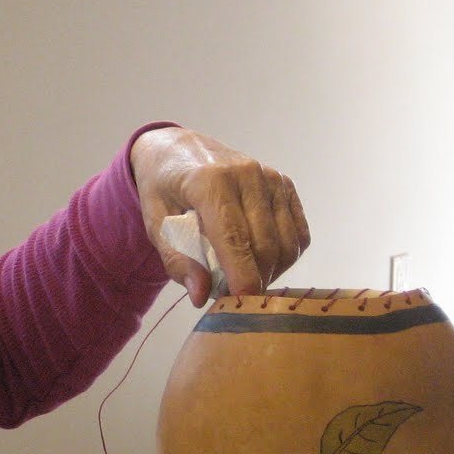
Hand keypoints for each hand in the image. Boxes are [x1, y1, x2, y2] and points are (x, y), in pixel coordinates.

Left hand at [130, 127, 307, 303]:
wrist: (179, 150)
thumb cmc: (163, 188)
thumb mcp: (155, 223)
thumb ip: (177, 259)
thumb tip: (201, 295)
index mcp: (210, 181)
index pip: (234, 237)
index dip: (242, 275)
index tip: (242, 303)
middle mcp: (247, 175)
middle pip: (264, 245)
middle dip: (254, 280)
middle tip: (232, 296)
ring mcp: (270, 177)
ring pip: (286, 243)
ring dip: (271, 271)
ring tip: (245, 278)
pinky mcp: (285, 184)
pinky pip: (298, 233)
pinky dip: (285, 256)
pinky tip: (262, 261)